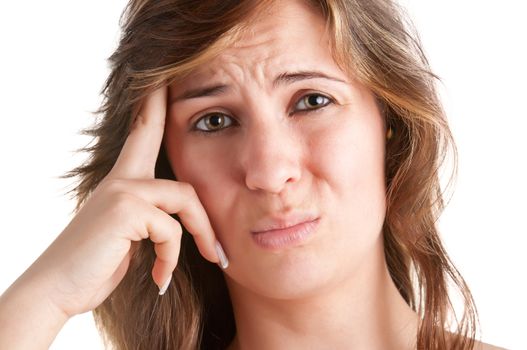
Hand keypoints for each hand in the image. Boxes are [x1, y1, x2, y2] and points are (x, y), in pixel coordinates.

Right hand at [22, 86, 225, 317]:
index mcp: (122, 182)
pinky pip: (171, 230)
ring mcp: (123, 190)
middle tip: (219, 255)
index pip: (143, 133)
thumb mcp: (126, 238)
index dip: (155, 105)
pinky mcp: (125, 208)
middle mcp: (122, 179)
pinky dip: (170, 259)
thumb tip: (174, 225)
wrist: (54, 291)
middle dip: (205, 221)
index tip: (165, 79)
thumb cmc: (92, 267)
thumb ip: (149, 220)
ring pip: (185, 201)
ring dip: (198, 238)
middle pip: (183, 182)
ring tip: (198, 268)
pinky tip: (159, 279)